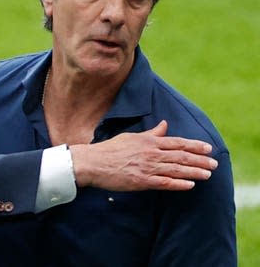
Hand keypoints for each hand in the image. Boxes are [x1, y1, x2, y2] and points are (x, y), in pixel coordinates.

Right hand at [69, 120, 216, 190]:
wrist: (93, 162)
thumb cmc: (110, 149)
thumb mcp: (132, 136)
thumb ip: (151, 133)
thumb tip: (164, 124)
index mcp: (148, 142)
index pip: (177, 143)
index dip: (194, 145)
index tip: (208, 148)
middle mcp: (151, 153)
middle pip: (181, 157)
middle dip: (200, 160)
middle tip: (214, 163)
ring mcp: (147, 168)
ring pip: (176, 170)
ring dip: (195, 172)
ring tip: (208, 174)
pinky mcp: (142, 181)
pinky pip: (165, 183)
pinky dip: (179, 184)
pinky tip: (190, 185)